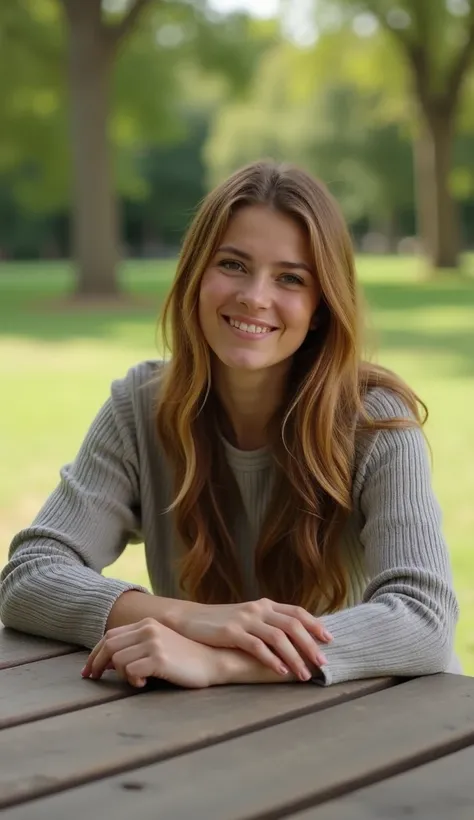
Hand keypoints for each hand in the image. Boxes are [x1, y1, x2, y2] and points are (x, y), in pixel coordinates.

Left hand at [81, 619, 226, 688]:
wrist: (214, 662)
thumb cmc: (186, 659)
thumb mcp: (160, 645)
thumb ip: (137, 647)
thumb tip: (108, 663)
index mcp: (147, 624)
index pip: (110, 635)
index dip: (95, 653)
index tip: (89, 670)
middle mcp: (148, 629)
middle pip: (109, 645)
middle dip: (96, 664)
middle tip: (92, 679)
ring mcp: (154, 642)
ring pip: (118, 659)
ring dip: (121, 675)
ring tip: (135, 681)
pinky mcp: (159, 658)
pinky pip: (131, 671)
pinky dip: (132, 681)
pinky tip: (143, 684)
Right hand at [166, 598, 330, 681]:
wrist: (189, 620)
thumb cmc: (222, 623)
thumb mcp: (248, 618)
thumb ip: (268, 623)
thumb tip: (295, 639)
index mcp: (265, 604)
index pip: (296, 612)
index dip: (315, 625)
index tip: (329, 640)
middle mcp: (258, 609)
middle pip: (292, 625)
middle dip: (310, 644)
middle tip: (323, 662)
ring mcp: (245, 619)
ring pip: (278, 637)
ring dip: (294, 656)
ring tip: (304, 674)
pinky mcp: (231, 632)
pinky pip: (257, 646)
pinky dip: (271, 659)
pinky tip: (281, 671)